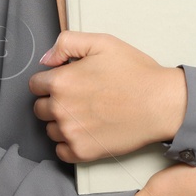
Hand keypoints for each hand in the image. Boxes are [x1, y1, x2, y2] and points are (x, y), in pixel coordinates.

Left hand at [31, 32, 185, 162]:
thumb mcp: (102, 43)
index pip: (35, 85)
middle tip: (80, 97)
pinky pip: (61, 151)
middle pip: (40, 108)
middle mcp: (61, 109)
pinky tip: (88, 131)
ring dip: (62, 123)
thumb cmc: (136, 73)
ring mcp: (71, 133)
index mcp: (61, 82)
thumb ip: (67, 43)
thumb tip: (46, 59)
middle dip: (55, 101)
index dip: (51, 81)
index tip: (67, 83)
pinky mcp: (83, 152)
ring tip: (88, 114)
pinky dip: (70, 143)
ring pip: (50, 129)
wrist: (160, 104)